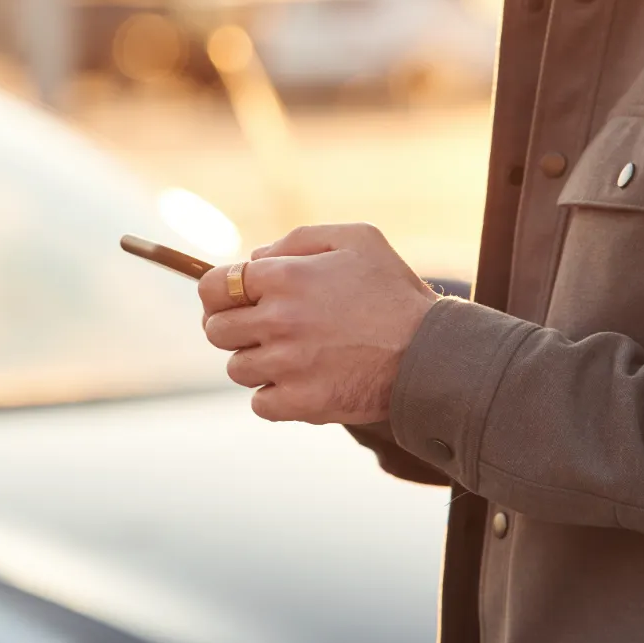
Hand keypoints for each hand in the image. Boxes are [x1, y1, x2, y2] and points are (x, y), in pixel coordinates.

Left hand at [199, 223, 437, 424]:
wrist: (431, 353)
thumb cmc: (394, 291)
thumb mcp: (356, 239)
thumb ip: (297, 240)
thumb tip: (254, 257)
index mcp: (284, 276)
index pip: (212, 287)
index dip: (219, 294)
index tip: (234, 301)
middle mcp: (278, 320)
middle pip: (216, 331)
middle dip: (234, 328)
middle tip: (265, 329)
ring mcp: (286, 365)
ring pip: (236, 369)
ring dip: (256, 363)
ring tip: (293, 355)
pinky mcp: (300, 402)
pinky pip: (259, 403)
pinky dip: (274, 396)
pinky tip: (301, 381)